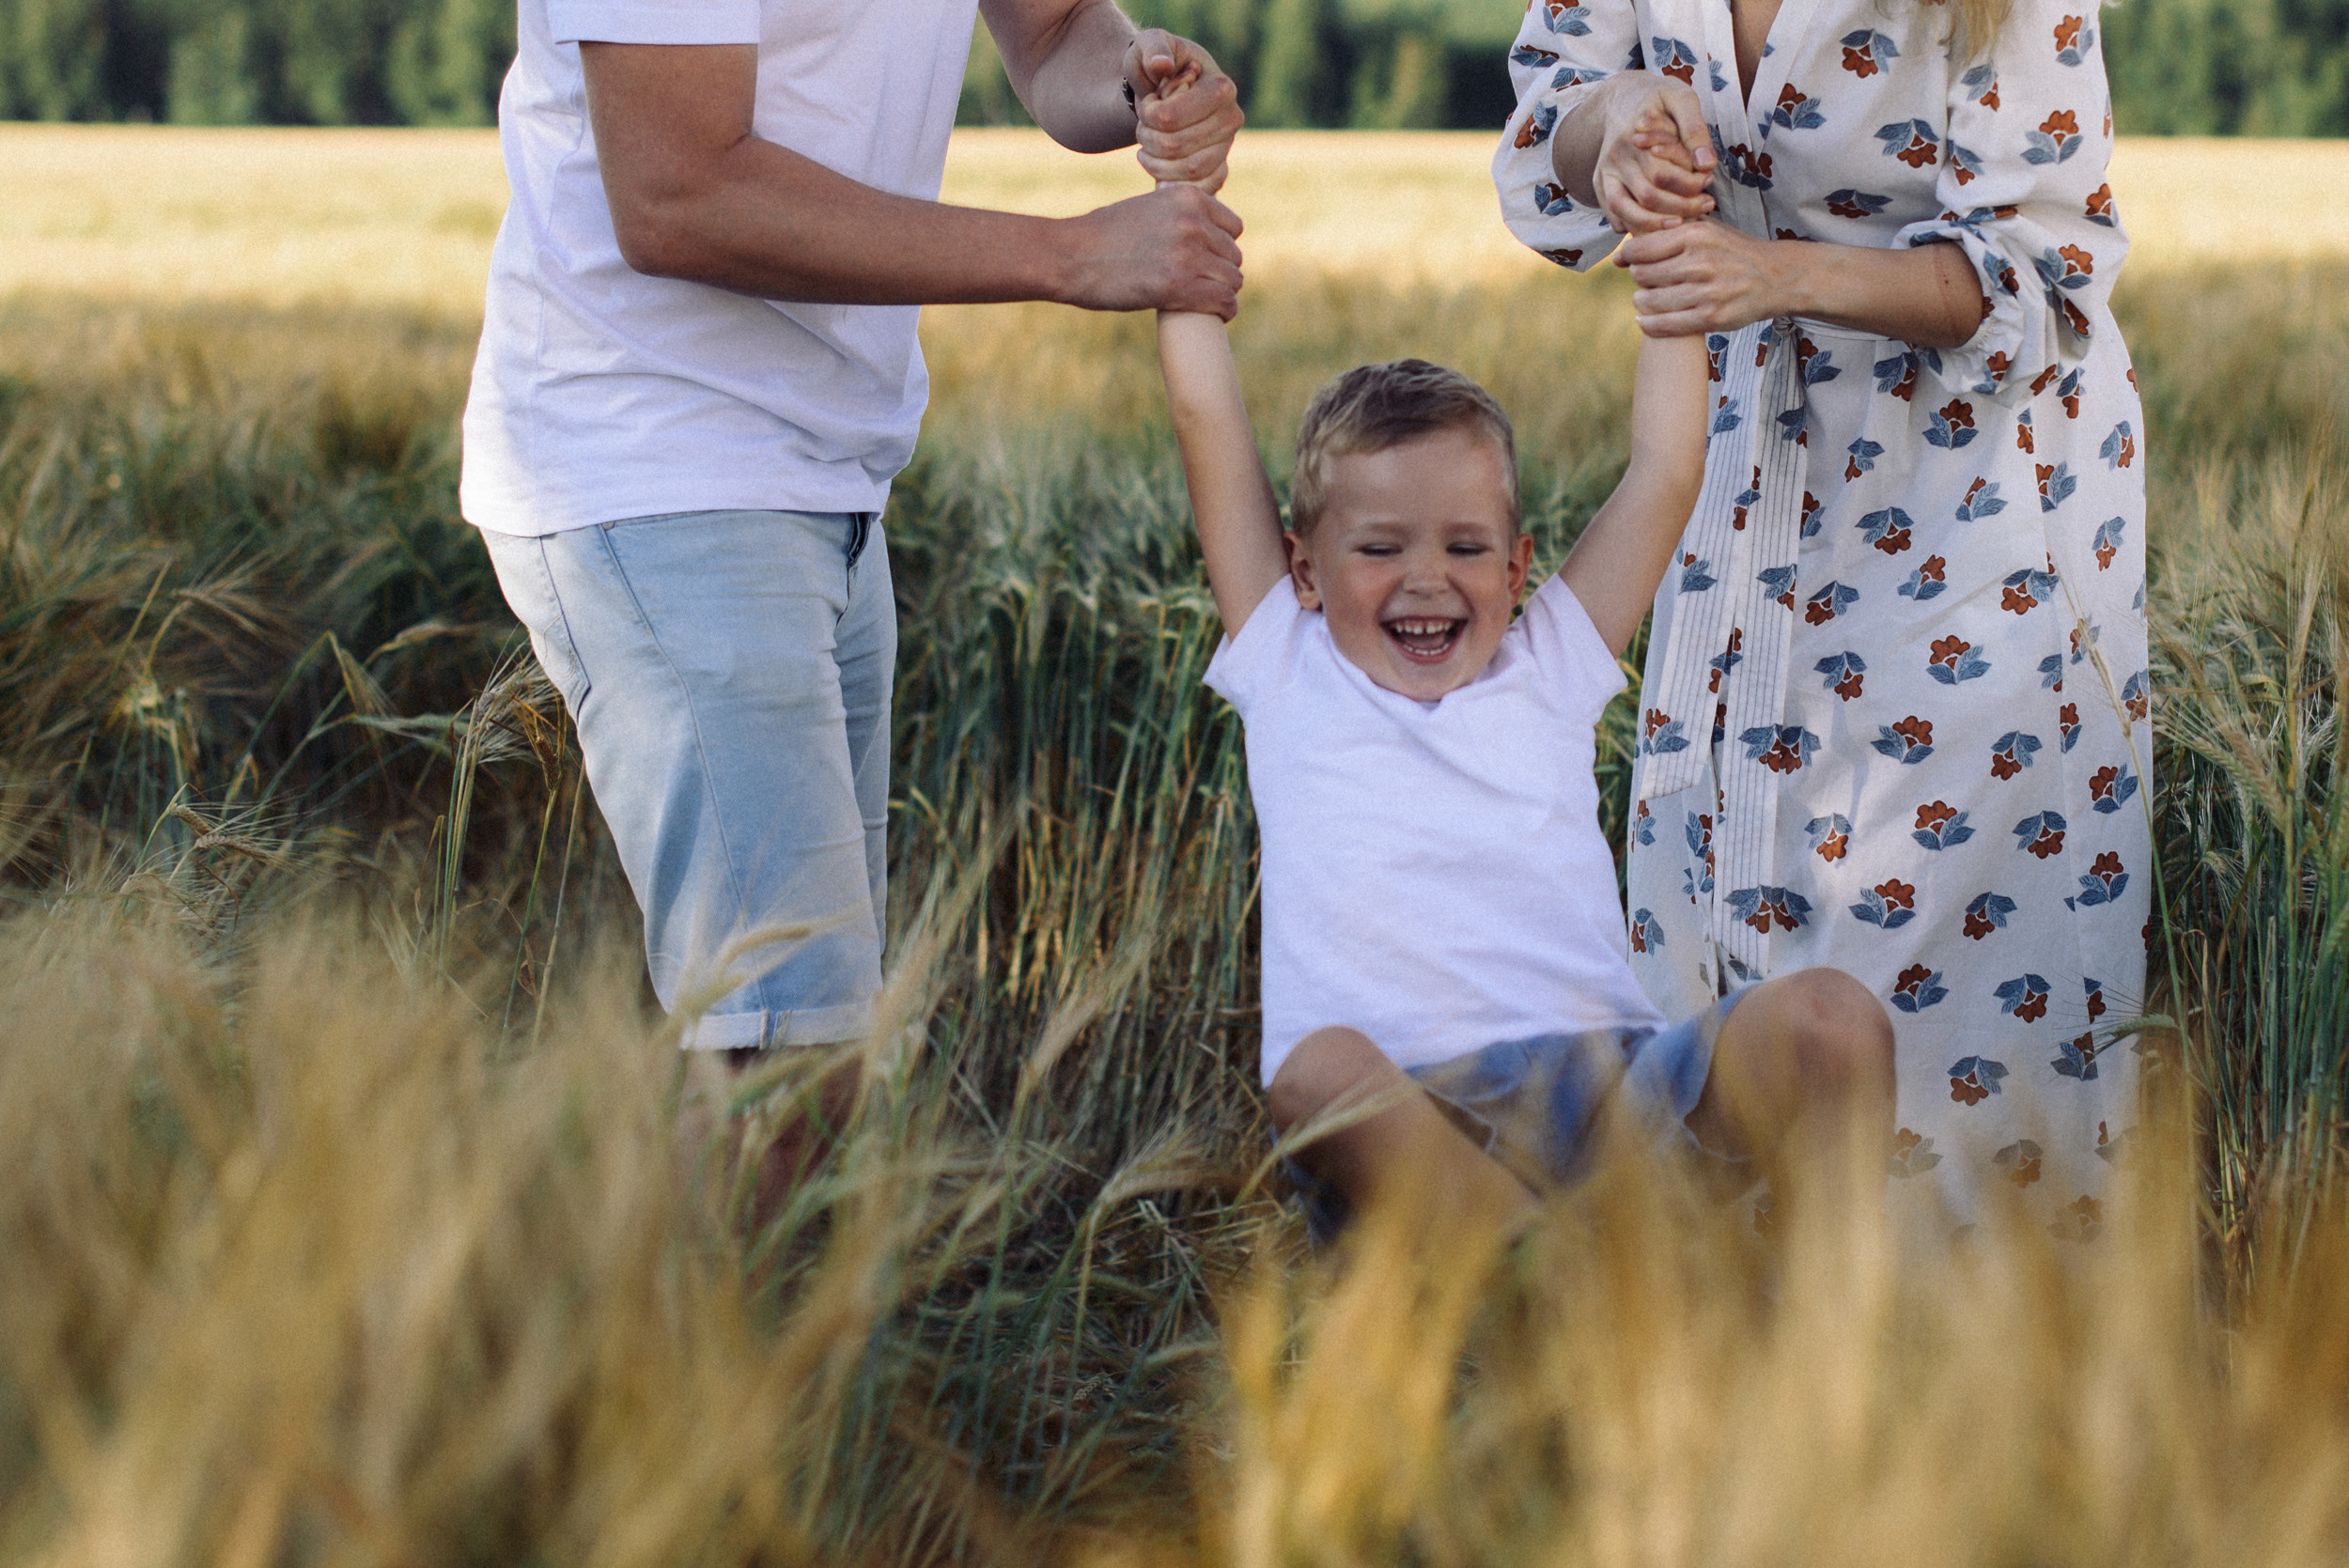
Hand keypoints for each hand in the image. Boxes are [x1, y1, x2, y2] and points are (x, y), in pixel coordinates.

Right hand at [1061, 184, 1243, 317]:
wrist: (1070, 256)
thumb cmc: (1101, 236)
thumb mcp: (1146, 208)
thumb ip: (1177, 215)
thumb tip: (1201, 228)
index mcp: (1187, 197)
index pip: (1233, 228)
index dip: (1221, 248)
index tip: (1207, 263)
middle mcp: (1193, 222)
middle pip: (1233, 256)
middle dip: (1220, 273)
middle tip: (1202, 287)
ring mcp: (1188, 253)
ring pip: (1232, 280)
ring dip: (1223, 293)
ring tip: (1207, 302)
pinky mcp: (1179, 285)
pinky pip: (1224, 301)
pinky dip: (1225, 311)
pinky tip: (1217, 315)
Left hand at [1124, 30, 1241, 192]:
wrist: (1161, 91)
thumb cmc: (1155, 65)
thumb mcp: (1149, 46)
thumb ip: (1153, 49)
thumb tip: (1161, 65)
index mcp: (1221, 88)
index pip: (1171, 117)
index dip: (1147, 113)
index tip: (1146, 100)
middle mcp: (1232, 120)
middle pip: (1175, 146)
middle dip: (1147, 137)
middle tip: (1142, 125)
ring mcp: (1226, 148)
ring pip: (1185, 172)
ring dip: (1154, 161)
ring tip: (1147, 143)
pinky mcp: (1218, 172)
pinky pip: (1197, 190)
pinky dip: (1170, 183)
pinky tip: (1157, 166)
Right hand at [1584, 73, 1715, 234]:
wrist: (1621, 97)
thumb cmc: (1656, 98)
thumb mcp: (1680, 98)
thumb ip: (1694, 129)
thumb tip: (1706, 164)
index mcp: (1632, 138)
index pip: (1663, 174)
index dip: (1690, 184)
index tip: (1709, 182)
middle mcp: (1615, 159)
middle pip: (1647, 197)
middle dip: (1681, 207)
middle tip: (1706, 204)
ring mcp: (1604, 174)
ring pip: (1626, 212)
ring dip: (1656, 225)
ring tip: (1683, 222)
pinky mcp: (1600, 185)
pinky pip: (1613, 215)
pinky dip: (1634, 226)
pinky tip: (1658, 224)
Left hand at [1617, 219, 1791, 336]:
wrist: (1776, 277)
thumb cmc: (1734, 252)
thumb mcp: (1707, 230)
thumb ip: (1666, 236)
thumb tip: (1620, 254)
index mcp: (1696, 235)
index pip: (1640, 248)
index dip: (1629, 257)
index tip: (1630, 262)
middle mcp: (1701, 262)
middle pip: (1642, 275)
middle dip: (1638, 279)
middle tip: (1646, 281)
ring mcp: (1706, 291)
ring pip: (1650, 301)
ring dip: (1642, 302)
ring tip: (1646, 299)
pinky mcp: (1711, 317)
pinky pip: (1665, 325)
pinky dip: (1649, 324)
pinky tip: (1645, 320)